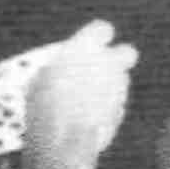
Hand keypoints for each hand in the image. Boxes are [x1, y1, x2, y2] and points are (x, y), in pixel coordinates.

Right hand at [24, 20, 137, 168]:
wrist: (60, 139)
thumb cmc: (44, 103)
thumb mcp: (42, 75)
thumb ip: (63, 65)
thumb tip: (64, 69)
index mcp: (88, 45)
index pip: (102, 29)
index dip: (96, 37)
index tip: (88, 45)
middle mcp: (109, 63)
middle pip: (127, 53)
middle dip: (118, 59)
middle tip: (101, 68)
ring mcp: (118, 89)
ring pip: (121, 81)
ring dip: (110, 86)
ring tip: (85, 100)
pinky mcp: (119, 112)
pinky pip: (116, 106)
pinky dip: (106, 110)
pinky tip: (87, 119)